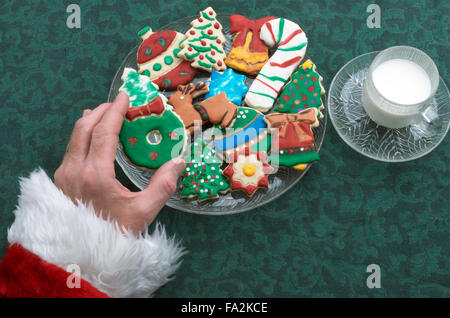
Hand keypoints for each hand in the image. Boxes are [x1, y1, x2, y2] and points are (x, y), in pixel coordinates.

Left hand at [54, 92, 185, 233]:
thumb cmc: (114, 234)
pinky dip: (82, 134)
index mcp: (95, 175)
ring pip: (74, 137)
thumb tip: (179, 162)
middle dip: (102, 110)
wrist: (83, 256)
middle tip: (118, 103)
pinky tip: (91, 136)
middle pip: (84, 127)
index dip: (115, 111)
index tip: (125, 96)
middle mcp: (74, 170)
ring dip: (90, 121)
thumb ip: (163, 186)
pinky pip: (70, 148)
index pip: (104, 132)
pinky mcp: (60, 180)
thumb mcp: (144, 212)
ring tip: (105, 113)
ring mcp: (63, 175)